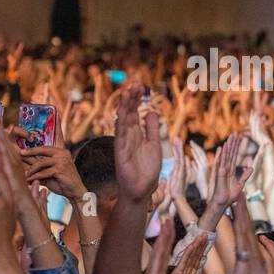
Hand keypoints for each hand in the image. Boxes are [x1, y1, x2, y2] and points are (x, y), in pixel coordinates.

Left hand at [21, 142, 86, 200]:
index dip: (35, 147)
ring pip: (41, 162)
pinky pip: (44, 172)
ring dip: (31, 169)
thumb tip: (25, 165)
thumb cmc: (62, 182)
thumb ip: (41, 168)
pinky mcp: (60, 169)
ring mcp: (62, 161)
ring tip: (24, 174)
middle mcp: (63, 154)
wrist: (75, 192)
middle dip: (30, 151)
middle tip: (21, 153)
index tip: (24, 147)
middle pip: (43, 149)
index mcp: (61, 152)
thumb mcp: (50, 173)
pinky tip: (29, 180)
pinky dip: (36, 177)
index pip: (46, 147)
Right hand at [113, 86, 160, 200]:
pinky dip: (121, 125)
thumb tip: (151, 111)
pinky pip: (120, 137)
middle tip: (134, 84)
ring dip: (124, 107)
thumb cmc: (147, 169)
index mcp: (135, 134)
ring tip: (126, 92)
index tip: (140, 87)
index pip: (134, 112)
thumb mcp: (154, 144)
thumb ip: (152, 128)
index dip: (136, 100)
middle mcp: (127, 136)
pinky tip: (122, 113)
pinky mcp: (120, 154)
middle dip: (130, 99)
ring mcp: (123, 144)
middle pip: (127, 113)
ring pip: (122, 121)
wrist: (142, 189)